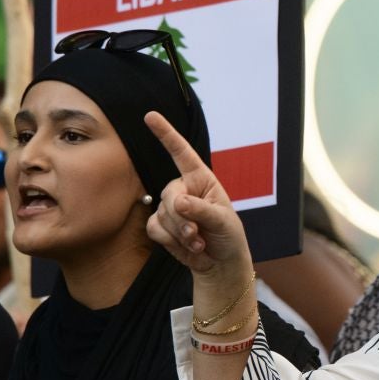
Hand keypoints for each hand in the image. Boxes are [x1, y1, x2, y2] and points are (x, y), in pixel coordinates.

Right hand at [143, 111, 246, 275]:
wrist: (220, 263)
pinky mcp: (161, 225)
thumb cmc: (228, 235)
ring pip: (161, 214)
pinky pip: (154, 228)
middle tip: (198, 234)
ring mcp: (170, 207)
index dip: (166, 134)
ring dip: (180, 233)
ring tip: (199, 242)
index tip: (150, 116)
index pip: (182, 153)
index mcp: (201, 179)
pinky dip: (171, 241)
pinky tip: (188, 247)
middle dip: (182, 217)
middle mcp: (183, 189)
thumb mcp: (223, 221)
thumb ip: (201, 210)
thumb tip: (178, 202)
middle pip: (169, 194)